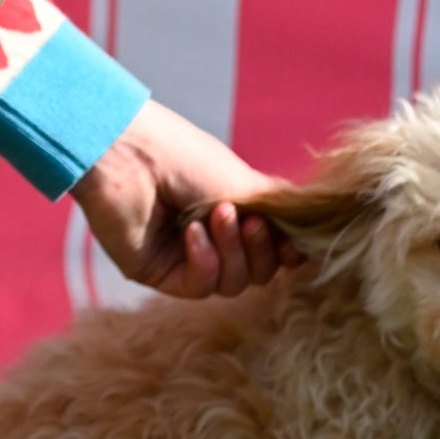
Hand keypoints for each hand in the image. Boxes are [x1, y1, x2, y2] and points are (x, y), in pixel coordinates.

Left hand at [72, 98, 298, 297]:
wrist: (127, 152)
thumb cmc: (182, 156)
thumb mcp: (242, 182)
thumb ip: (277, 214)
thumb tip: (313, 243)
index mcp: (230, 211)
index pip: (271, 248)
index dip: (287, 251)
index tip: (297, 245)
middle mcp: (210, 236)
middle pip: (258, 271)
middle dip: (261, 249)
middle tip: (247, 220)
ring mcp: (184, 257)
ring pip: (233, 283)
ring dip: (232, 251)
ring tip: (218, 216)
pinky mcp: (159, 273)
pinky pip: (200, 286)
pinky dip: (204, 261)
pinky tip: (192, 233)